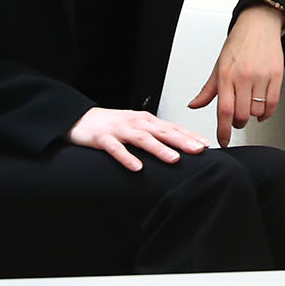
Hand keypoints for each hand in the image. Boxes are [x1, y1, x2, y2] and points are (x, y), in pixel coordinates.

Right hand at [69, 107, 208, 171]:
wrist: (78, 118)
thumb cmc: (111, 125)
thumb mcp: (136, 127)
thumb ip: (155, 135)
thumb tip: (177, 146)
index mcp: (146, 120)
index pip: (172, 127)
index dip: (189, 135)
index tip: (206, 144)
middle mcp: (136, 123)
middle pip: (163, 131)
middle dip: (182, 141)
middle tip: (199, 150)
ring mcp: (119, 130)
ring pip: (143, 139)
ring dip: (159, 149)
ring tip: (174, 159)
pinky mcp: (102, 138)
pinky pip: (116, 149)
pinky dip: (127, 158)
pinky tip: (137, 167)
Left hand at [189, 4, 284, 147]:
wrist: (259, 24)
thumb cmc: (238, 44)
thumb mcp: (219, 66)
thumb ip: (208, 89)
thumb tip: (194, 105)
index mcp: (226, 75)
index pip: (224, 110)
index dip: (224, 130)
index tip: (224, 141)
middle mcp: (243, 77)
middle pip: (242, 114)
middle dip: (238, 123)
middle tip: (237, 120)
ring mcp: (261, 76)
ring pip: (257, 111)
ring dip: (253, 116)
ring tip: (250, 108)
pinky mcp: (276, 75)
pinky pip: (273, 103)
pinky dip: (267, 113)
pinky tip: (262, 112)